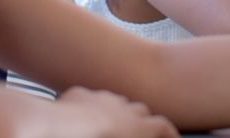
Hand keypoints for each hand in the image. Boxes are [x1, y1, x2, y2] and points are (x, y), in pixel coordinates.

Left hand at [58, 87, 179, 137]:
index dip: (168, 133)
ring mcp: (102, 98)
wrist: (61, 130)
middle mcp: (124, 108)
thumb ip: (140, 133)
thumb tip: (138, 134)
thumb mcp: (131, 136)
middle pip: (141, 111)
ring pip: (115, 101)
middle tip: (136, 133)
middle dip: (141, 120)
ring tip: (107, 128)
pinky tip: (79, 120)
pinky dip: (88, 108)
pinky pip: (88, 99)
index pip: (162, 127)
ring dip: (115, 112)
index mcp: (139, 127)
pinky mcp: (79, 95)